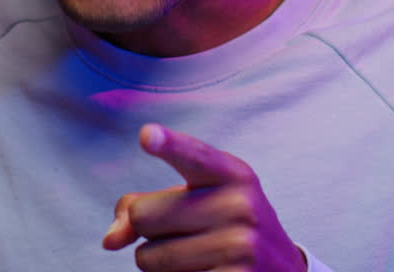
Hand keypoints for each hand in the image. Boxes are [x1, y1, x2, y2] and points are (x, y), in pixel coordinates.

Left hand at [102, 123, 306, 271]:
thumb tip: (110, 240)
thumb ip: (148, 205)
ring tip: (194, 255)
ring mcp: (239, 247)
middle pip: (143, 216)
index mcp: (232, 174)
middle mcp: (239, 206)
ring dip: (157, 262)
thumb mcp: (200, 199)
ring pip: (147, 257)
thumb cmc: (226, 225)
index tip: (146, 135)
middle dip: (149, 230)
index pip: (194, 156)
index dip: (169, 145)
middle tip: (183, 232)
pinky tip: (203, 271)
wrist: (282, 269)